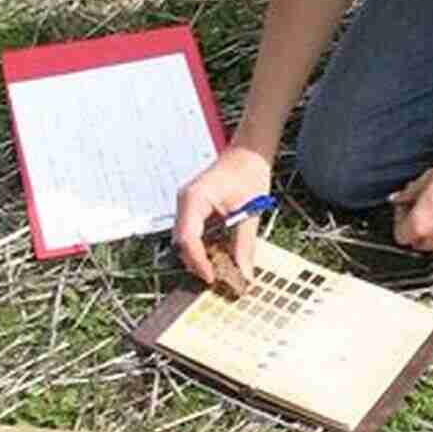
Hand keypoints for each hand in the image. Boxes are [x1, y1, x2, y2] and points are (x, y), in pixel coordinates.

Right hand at [173, 146, 271, 285]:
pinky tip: (220, 254)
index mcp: (194, 198)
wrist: (249, 153)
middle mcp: (185, 201)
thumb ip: (245, 244)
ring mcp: (187, 205)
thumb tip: (244, 273)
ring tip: (221, 269)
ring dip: (200, 256)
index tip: (212, 278)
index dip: (198, 262)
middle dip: (198, 262)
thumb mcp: (250, 211)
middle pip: (182, 242)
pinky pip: (192, 233)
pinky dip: (203, 246)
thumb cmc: (248, 172)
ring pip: (185, 240)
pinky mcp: (193, 209)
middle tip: (219, 278)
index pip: (187, 238)